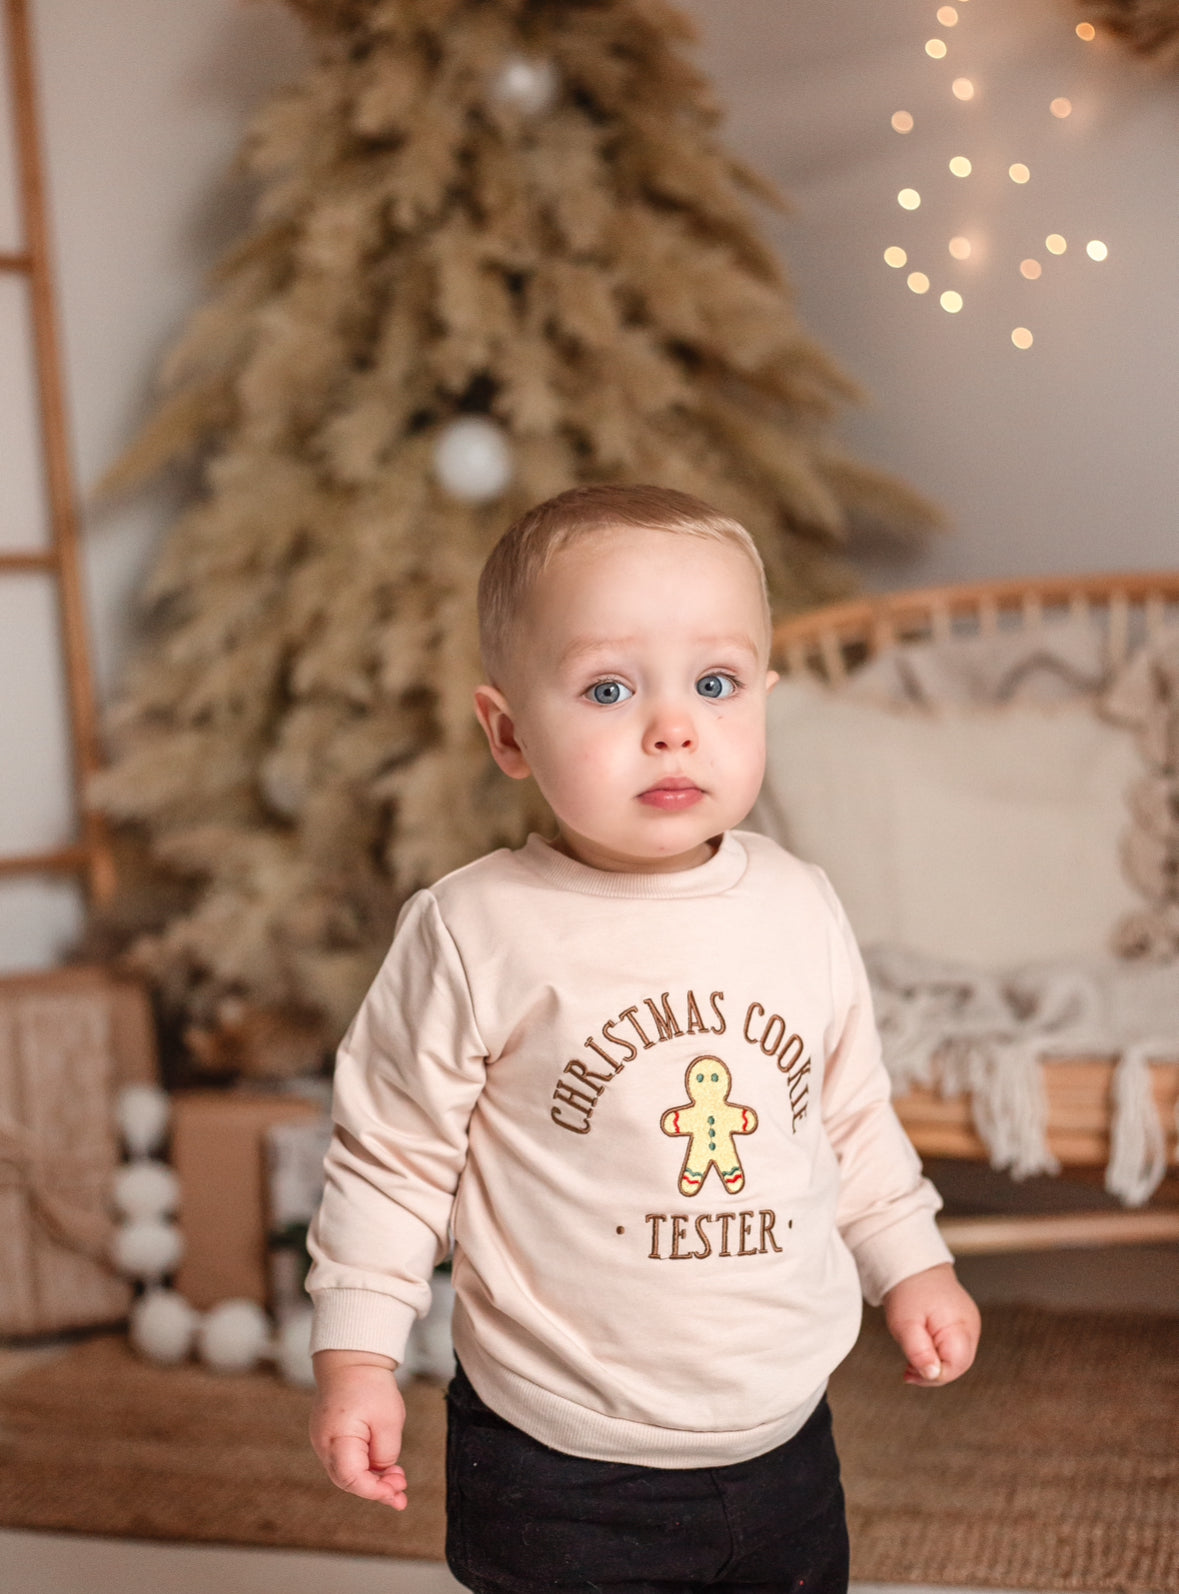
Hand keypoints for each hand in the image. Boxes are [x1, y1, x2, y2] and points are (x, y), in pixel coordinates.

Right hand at [310, 1350, 408, 1509]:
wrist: (351, 1358)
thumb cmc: (370, 1385)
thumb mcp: (389, 1420)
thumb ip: (386, 1453)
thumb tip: (382, 1472)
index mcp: (336, 1438)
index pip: (352, 1479)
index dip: (375, 1491)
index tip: (397, 1494)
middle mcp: (323, 1444)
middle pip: (347, 1480)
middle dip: (376, 1489)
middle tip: (402, 1489)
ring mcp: (322, 1440)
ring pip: (346, 1472)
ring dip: (371, 1479)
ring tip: (398, 1478)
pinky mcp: (328, 1435)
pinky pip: (344, 1459)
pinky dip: (363, 1466)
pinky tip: (383, 1466)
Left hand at [883, 1262, 979, 1387]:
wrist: (912, 1263)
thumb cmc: (908, 1290)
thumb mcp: (905, 1324)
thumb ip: (919, 1351)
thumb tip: (932, 1374)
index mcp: (960, 1326)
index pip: (955, 1366)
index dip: (933, 1375)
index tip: (910, 1372)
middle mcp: (971, 1327)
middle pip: (958, 1366)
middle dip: (933, 1373)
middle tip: (908, 1370)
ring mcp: (969, 1324)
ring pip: (956, 1359)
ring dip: (935, 1364)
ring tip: (913, 1358)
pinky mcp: (963, 1323)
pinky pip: (954, 1347)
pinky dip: (938, 1353)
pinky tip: (923, 1349)